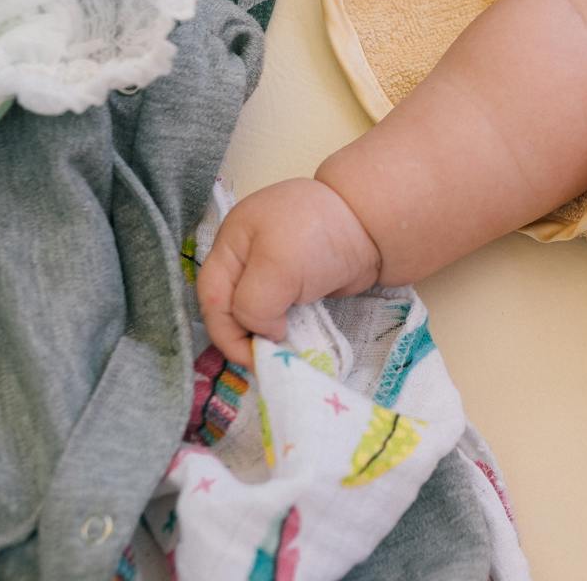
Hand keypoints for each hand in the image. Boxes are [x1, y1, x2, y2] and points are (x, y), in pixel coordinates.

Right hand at [195, 178, 382, 363]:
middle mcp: (248, 255)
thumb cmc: (320, 235)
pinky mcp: (301, 281)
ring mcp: (276, 268)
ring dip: (263, 336)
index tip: (250, 357)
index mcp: (232, 243)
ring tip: (277, 357)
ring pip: (256, 311)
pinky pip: (282, 311)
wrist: (375, 224)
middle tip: (263, 362)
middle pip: (230, 305)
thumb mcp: (277, 267)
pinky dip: (284, 330)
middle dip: (241, 336)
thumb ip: (254, 304)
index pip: (211, 296)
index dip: (225, 331)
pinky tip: (292, 344)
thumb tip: (264, 332)